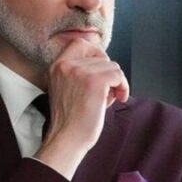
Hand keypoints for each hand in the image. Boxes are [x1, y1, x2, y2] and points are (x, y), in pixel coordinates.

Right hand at [35, 40, 129, 179]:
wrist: (67, 138)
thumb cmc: (71, 120)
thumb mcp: (68, 89)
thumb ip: (81, 74)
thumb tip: (108, 65)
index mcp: (57, 66)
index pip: (80, 43)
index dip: (97, 53)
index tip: (104, 71)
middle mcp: (66, 65)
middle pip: (102, 56)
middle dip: (110, 74)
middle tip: (110, 91)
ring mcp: (80, 71)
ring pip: (113, 66)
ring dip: (117, 82)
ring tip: (110, 98)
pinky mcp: (95, 81)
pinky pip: (119, 75)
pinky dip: (124, 87)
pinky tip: (119, 99)